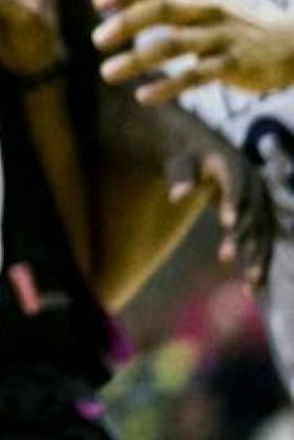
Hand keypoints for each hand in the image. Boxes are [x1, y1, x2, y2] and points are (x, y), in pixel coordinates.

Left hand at [95, 0, 293, 102]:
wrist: (291, 45)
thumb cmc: (231, 24)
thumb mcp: (205, 3)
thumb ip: (167, 2)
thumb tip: (113, 11)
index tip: (98, 4)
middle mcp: (212, 6)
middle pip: (162, 8)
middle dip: (126, 24)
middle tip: (98, 40)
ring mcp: (224, 35)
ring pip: (173, 44)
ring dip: (136, 59)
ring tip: (108, 72)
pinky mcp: (234, 64)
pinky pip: (195, 76)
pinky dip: (167, 87)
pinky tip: (144, 96)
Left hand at [169, 146, 273, 288]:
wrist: (203, 149)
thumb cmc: (186, 155)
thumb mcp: (179, 159)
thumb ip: (179, 174)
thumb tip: (177, 196)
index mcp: (234, 164)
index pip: (236, 183)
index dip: (233, 202)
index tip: (227, 224)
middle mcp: (254, 184)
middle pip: (253, 212)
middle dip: (242, 235)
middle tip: (224, 257)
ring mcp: (261, 202)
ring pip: (264, 233)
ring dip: (258, 257)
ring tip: (248, 285)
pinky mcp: (261, 218)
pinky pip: (263, 242)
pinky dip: (259, 263)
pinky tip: (251, 290)